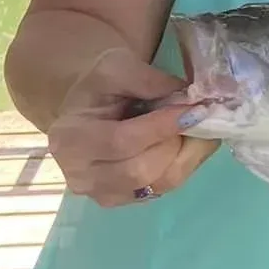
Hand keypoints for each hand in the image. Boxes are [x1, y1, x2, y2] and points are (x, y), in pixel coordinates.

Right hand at [48, 47, 218, 205]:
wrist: (89, 112)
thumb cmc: (100, 88)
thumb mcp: (116, 67)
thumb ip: (146, 79)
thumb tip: (184, 96)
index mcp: (70, 139)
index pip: (121, 141)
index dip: (162, 127)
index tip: (195, 110)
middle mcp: (81, 176)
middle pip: (141, 170)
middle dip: (176, 141)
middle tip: (198, 117)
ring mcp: (103, 194)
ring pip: (159, 183)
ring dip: (187, 153)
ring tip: (195, 128)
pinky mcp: (126, 201)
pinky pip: (166, 188)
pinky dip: (185, 164)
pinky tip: (185, 143)